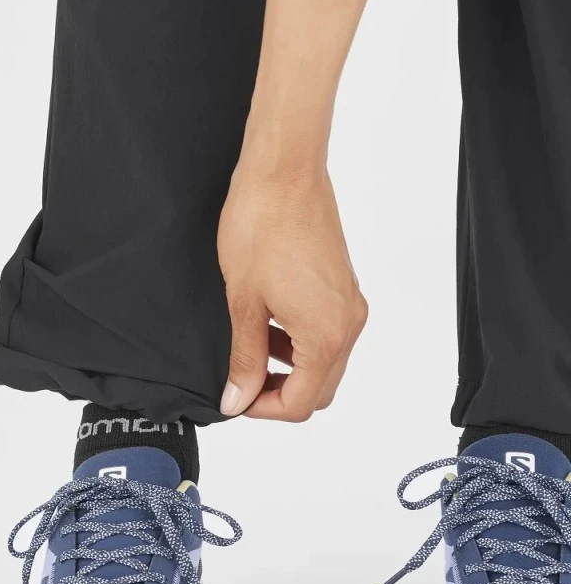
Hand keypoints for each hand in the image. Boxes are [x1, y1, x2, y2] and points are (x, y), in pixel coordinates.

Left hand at [217, 154, 366, 421]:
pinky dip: (300, 341)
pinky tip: (269, 322)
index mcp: (326, 335)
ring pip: (325, 362)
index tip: (235, 398)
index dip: (263, 410)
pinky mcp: (344, 287)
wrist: (284, 173)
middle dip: (280, 393)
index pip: (301, 403)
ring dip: (290, 367)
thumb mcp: (245, 302)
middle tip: (241, 380)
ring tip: (251, 348)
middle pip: (319, 389)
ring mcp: (350, 304)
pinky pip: (328, 333)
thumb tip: (238, 398)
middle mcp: (348, 324)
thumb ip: (245, 358)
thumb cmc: (262, 226)